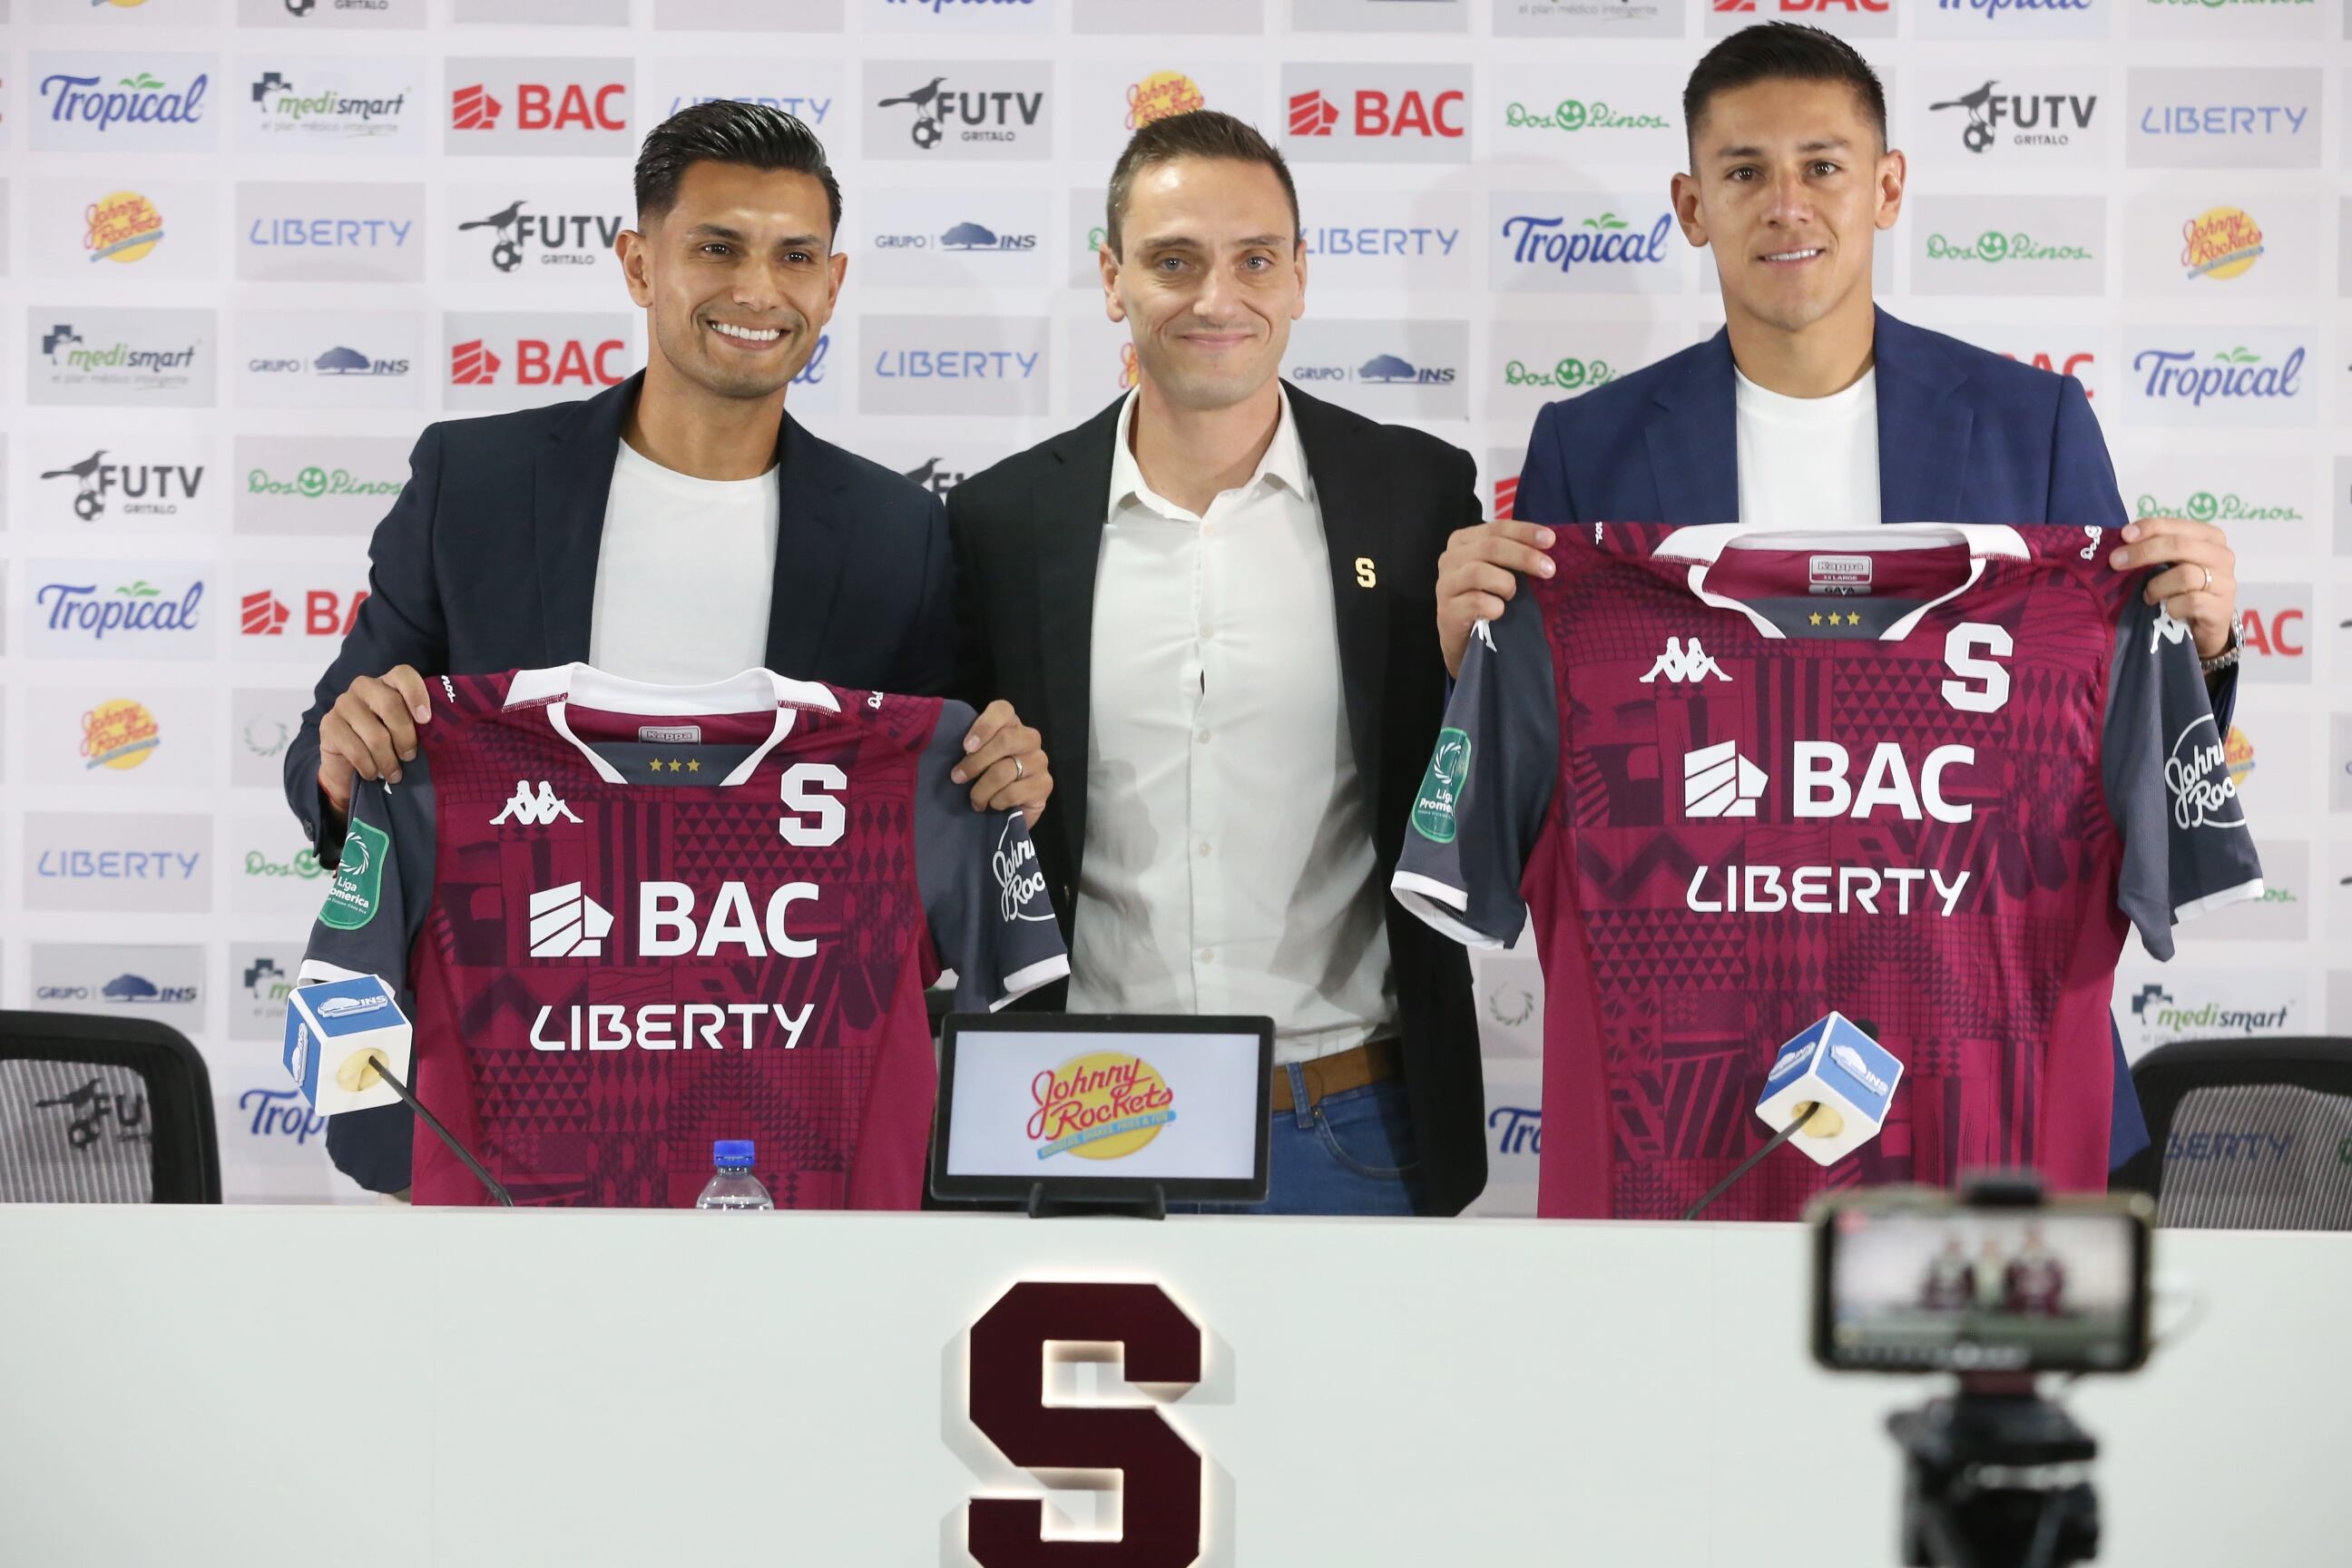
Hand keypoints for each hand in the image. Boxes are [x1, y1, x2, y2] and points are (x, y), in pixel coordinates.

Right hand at [317, 665, 430, 818]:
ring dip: (388, 760)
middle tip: (411, 757)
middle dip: (405, 736)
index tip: (426, 720)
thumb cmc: (388, 745)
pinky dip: (369, 767)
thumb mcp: (406, 732)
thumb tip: (444, 732)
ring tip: (395, 774)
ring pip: (374, 733)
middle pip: (390, 704)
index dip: (416, 694)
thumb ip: (419, 725)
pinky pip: (355, 749)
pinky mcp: (328, 725)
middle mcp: (363, 687)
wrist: (349, 767)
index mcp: (388, 682)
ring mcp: (343, 704)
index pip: (403, 674)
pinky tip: (373, 774)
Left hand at [950, 700, 1050, 824]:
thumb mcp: (974, 759)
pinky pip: (1014, 792)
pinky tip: (994, 805)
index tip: (966, 747)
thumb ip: (969, 748)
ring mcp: (1040, 761)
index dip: (984, 726)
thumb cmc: (985, 778)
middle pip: (1005, 739)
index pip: (1003, 710)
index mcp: (1010, 725)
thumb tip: (950, 746)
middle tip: (958, 778)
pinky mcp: (1045, 785)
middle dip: (976, 762)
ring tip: (974, 801)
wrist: (1007, 810)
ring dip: (982, 789)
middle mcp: (1029, 739)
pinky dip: (997, 802)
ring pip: (1005, 770)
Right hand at [1438, 519, 1555, 677]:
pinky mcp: (1446, 611)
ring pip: (1478, 572)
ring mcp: (1445, 584)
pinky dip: (1495, 606)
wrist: (1462, 638)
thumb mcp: (1497, 569)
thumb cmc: (1484, 598)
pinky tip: (1499, 612)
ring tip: (1512, 595)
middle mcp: (1450, 558)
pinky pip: (1475, 602)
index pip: (1496, 528)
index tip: (1550, 540)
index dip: (1524, 532)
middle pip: (1489, 547)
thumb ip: (1513, 554)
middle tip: (1549, 570)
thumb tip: (1547, 543)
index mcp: (1463, 541)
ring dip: (1506, 583)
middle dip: (1523, 556)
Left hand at [2107, 518, 2236, 659]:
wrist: (2207, 625)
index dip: (2149, 527)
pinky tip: (2168, 610)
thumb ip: (2156, 550)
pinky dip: (2172, 607)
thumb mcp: (2172, 564)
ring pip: (2184, 575)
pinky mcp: (2220, 608)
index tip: (2124, 535)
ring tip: (2148, 596)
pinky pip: (2190, 602)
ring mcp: (2225, 582)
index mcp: (2210, 537)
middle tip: (2116, 562)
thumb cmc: (2184, 589)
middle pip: (2179, 546)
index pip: (2177, 525)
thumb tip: (2121, 542)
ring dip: (2156, 587)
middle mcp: (2221, 555)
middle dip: (2143, 552)